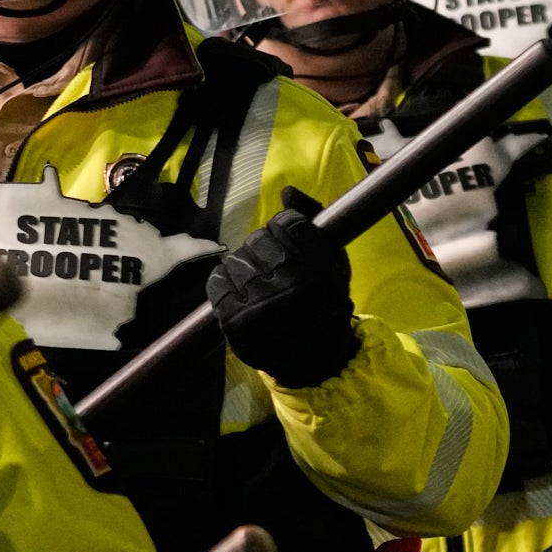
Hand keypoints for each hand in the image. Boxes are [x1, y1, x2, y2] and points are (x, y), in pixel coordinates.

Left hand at [208, 188, 360, 387]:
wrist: (314, 359)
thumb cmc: (325, 303)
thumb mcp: (334, 261)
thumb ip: (313, 221)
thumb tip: (287, 191)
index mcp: (318, 266)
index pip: (286, 223)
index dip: (285, 231)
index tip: (288, 246)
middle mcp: (289, 283)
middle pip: (260, 238)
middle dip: (264, 249)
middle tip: (273, 268)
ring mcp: (259, 302)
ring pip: (237, 258)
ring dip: (244, 266)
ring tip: (258, 283)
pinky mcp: (233, 319)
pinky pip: (217, 281)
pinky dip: (225, 282)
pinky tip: (239, 292)